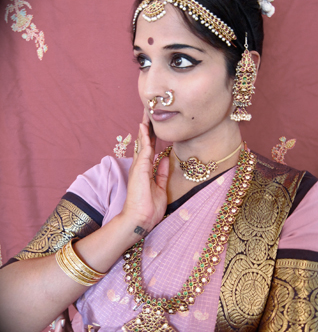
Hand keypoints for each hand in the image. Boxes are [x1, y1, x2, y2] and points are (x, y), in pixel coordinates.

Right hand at [120, 110, 169, 234]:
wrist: (140, 218)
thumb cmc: (149, 207)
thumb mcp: (160, 187)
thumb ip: (162, 172)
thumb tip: (165, 158)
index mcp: (146, 171)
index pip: (149, 150)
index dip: (152, 138)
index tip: (154, 126)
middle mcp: (140, 167)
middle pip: (144, 143)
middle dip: (147, 129)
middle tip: (148, 113)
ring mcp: (139, 167)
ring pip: (142, 143)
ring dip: (145, 128)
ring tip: (146, 113)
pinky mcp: (140, 169)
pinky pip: (144, 150)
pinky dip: (145, 137)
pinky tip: (145, 127)